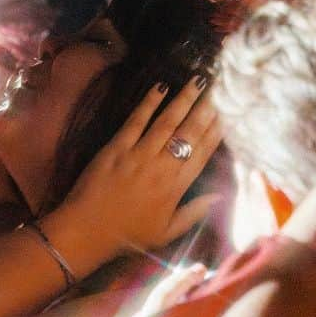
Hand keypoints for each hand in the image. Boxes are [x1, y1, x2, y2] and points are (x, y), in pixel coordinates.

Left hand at [63, 78, 221, 262]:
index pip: (202, 153)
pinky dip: (148, 103)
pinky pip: (135, 121)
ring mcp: (138, 154)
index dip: (216, 132)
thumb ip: (194, 213)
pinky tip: (160, 87)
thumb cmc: (128, 235)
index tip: (227, 113)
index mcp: (176, 188)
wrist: (88, 230)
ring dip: (183, 100)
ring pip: (166, 122)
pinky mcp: (116, 147)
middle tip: (218, 89)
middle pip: (188, 133)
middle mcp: (162, 167)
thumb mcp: (167, 233)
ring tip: (197, 82)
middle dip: (205, 109)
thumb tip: (220, 194)